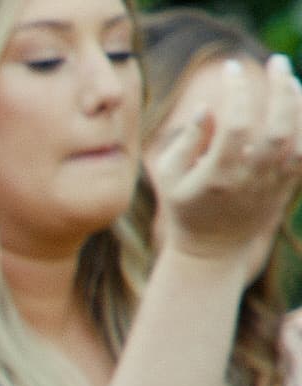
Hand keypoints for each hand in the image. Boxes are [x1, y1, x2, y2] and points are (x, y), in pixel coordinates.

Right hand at [147, 55, 301, 274]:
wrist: (214, 249)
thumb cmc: (185, 206)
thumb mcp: (170, 176)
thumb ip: (186, 141)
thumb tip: (207, 108)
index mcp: (217, 176)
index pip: (235, 126)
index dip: (237, 93)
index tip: (231, 68)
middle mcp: (250, 180)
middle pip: (277, 130)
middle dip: (281, 91)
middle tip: (277, 62)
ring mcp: (273, 184)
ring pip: (299, 138)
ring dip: (299, 103)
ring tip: (290, 78)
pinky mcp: (289, 185)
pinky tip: (299, 102)